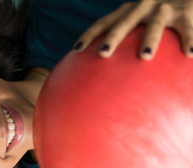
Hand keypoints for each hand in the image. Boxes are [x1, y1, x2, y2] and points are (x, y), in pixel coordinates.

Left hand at [74, 0, 192, 58]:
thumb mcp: (138, 23)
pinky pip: (188, 27)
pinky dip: (189, 40)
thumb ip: (123, 41)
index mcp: (128, 11)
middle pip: (124, 22)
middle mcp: (143, 6)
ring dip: (150, 39)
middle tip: (103, 54)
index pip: (104, 22)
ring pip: (156, 24)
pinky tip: (190, 55)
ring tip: (144, 56)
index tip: (76, 50)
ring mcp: (165, 7)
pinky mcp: (187, 11)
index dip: (89, 34)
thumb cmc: (158, 17)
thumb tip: (101, 70)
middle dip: (113, 37)